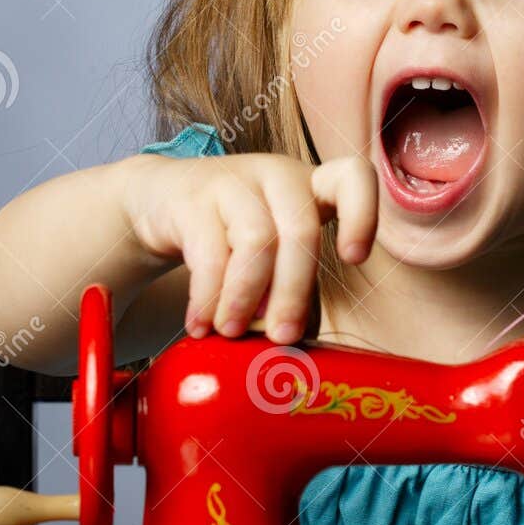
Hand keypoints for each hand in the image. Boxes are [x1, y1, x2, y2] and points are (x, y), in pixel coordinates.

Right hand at [119, 152, 377, 341]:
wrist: (161, 198)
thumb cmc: (233, 233)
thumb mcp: (271, 249)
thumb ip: (289, 287)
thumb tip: (295, 347)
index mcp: (311, 187)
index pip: (353, 177)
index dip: (362, 215)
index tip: (353, 259)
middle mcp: (278, 176)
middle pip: (301, 229)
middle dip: (294, 291)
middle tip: (282, 337)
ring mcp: (235, 181)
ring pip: (256, 241)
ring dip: (246, 296)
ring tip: (232, 332)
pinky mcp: (193, 198)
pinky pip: (208, 253)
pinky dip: (208, 298)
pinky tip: (201, 324)